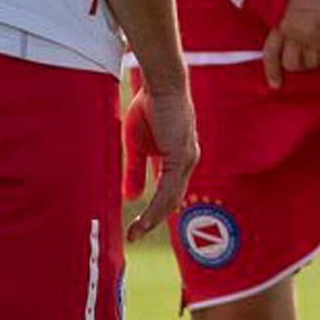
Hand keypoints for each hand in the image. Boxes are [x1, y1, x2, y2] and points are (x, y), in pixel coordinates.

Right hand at [123, 84, 198, 240]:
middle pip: (171, 201)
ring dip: (151, 219)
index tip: (135, 227)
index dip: (153, 211)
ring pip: (170, 199)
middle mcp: (188, 162)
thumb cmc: (150, 106)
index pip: (168, 193)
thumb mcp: (137, 145)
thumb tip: (131, 197)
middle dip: (152, 221)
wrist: (160, 83)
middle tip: (132, 237)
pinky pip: (167, 189)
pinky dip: (154, 207)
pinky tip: (143, 219)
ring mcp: (187, 160)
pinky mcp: (181, 157)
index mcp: (179, 159)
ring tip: (134, 233)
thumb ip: (136, 171)